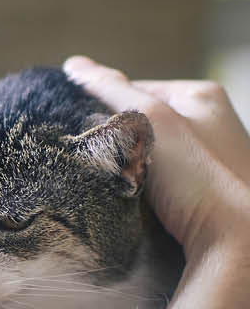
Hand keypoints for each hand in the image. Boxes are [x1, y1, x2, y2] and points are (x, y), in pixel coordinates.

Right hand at [64, 55, 249, 265]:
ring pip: (149, 158)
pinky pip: (161, 186)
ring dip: (127, 171)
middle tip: (97, 163)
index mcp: (201, 96)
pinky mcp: (204, 196)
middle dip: (117, 143)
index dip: (103, 110)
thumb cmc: (199, 177)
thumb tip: (75, 65)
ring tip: (113, 186)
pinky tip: (135, 206)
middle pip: (142, 125)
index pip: (135, 90)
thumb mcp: (150, 122)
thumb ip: (112, 91)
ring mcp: (209, 162)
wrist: (236, 243)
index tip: (83, 134)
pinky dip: (143, 194)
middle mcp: (211, 124)